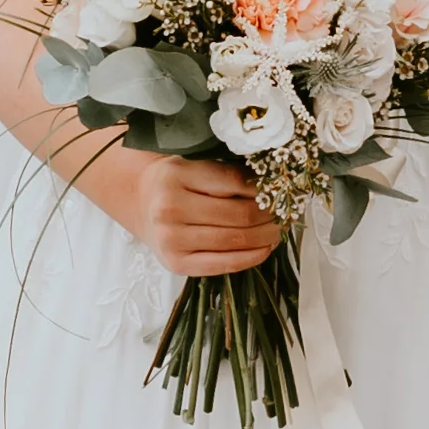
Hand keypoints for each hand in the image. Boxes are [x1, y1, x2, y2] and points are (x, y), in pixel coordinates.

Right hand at [88, 146, 282, 278]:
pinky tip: (265, 248)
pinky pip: (224, 264)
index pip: (235, 181)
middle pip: (240, 214)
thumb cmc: (176, 182)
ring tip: (279, 229)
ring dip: (266, 236)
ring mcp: (172, 239)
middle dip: (270, 214)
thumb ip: (227, 171)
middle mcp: (170, 208)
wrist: (142, 205)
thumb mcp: (194, 164)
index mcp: (176, 174)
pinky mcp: (177, 264)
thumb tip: (275, 184)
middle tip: (285, 212)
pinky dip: (252, 257)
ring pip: (236, 240)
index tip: (279, 189)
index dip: (263, 187)